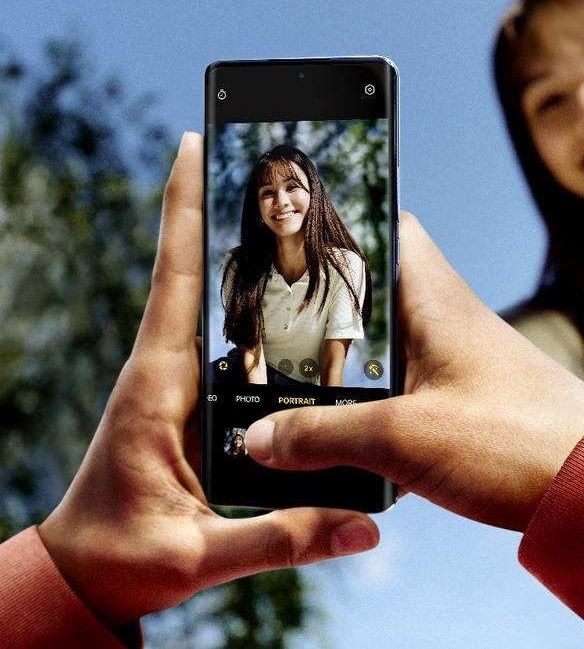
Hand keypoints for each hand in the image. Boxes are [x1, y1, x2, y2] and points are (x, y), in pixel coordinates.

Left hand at [37, 133, 378, 626]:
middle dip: (221, 208)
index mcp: (156, 385)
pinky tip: (286, 291)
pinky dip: (247, 300)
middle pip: (196, 271)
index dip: (183, 211)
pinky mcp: (191, 397)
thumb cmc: (125, 558)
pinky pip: (222, 335)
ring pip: (210, 300)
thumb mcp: (199, 554)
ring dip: (237, 249)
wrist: (86, 572)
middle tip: (259, 156)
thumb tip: (362, 529)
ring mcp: (176, 380)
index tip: (192, 144)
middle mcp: (165, 368)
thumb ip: (280, 538)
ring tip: (285, 205)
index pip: (175, 280)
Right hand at [246, 213, 583, 531]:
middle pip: (371, 292)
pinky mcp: (463, 401)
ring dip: (340, 366)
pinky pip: (401, 388)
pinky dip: (367, 404)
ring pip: (382, 346)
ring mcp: (456, 360)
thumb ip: (324, 436)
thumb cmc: (515, 442)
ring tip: (284, 384)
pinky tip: (337, 435)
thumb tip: (260, 438)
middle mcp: (445, 318)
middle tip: (263, 326)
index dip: (338, 223)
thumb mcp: (404, 438)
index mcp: (435, 299)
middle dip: (318, 309)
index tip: (287, 237)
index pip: (387, 226)